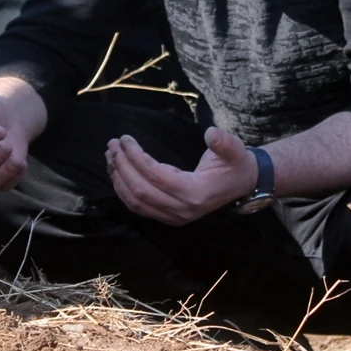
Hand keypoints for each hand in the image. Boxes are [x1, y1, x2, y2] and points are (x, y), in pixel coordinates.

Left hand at [106, 127, 257, 225]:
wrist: (240, 184)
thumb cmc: (235, 163)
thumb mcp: (236, 149)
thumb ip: (225, 142)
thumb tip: (212, 134)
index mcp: (196, 193)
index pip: (156, 176)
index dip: (136, 157)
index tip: (125, 139)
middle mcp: (182, 210)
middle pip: (141, 190)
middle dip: (122, 166)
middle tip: (112, 144)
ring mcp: (173, 217)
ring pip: (136, 202)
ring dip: (118, 178)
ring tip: (110, 154)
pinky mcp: (167, 217)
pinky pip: (138, 207)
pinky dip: (123, 190)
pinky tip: (117, 171)